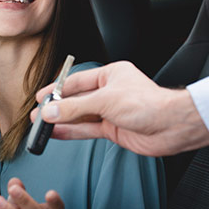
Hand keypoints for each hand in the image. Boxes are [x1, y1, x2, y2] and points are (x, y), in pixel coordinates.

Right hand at [31, 61, 208, 156]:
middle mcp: (110, 91)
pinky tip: (57, 133)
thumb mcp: (106, 101)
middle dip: (57, 107)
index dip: (57, 89)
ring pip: (80, 116)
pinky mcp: (113, 129)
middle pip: (77, 99)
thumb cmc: (148, 104)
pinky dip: (72, 132)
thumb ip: (75, 108)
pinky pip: (87, 130)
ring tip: (41, 126)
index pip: (76, 81)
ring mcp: (111, 111)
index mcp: (111, 74)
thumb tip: (50, 111)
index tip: (40, 97)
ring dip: (61, 121)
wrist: (171, 127)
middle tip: (37, 114)